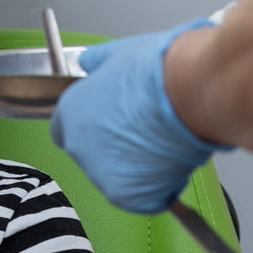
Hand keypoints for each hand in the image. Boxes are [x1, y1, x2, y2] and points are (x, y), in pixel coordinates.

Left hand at [50, 20, 230, 212]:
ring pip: (120, 179)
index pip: (67, 131)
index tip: (116, 127)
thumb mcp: (116, 54)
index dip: (95, 131)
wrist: (185, 94)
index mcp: (70, 112)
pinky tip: (173, 164)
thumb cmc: (156, 72)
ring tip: (165, 144)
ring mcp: (99, 174)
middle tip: (149, 135)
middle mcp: (78, 146)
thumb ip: (98, 63)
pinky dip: (162, 188)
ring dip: (141, 169)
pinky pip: (146, 199)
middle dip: (119, 152)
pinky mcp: (127, 196)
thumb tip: (89, 61)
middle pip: (94, 158)